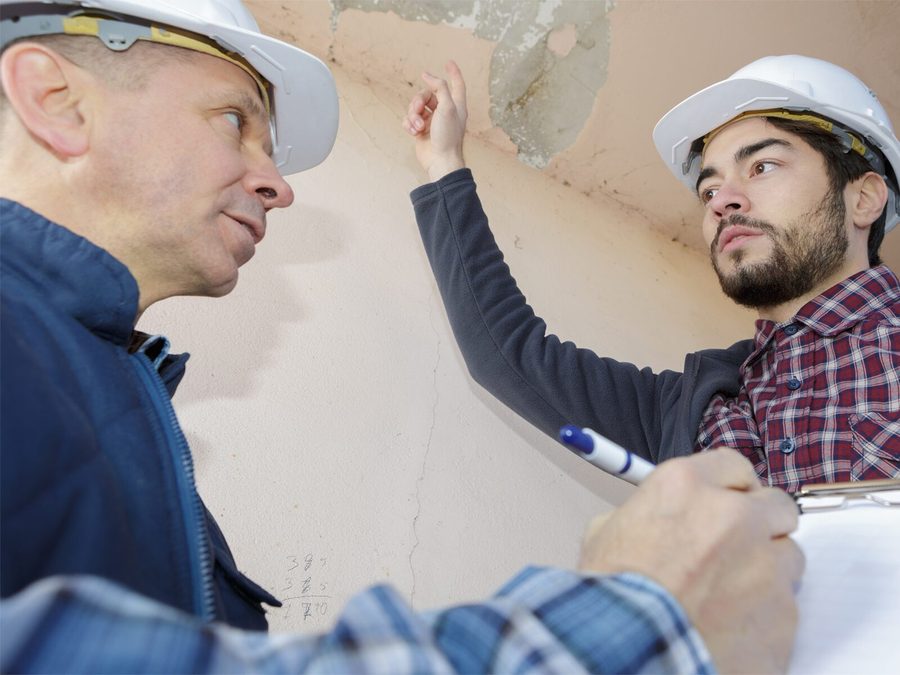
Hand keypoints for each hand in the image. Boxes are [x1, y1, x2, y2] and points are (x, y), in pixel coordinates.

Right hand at [402, 60, 467, 181]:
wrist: (439, 161)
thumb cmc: (447, 136)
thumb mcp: (447, 107)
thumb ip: (440, 87)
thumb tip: (428, 75)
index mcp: (456, 105)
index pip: (457, 84)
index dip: (454, 73)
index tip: (449, 62)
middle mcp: (444, 111)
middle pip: (427, 94)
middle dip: (418, 101)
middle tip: (418, 112)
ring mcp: (432, 121)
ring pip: (415, 107)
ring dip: (412, 115)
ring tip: (417, 127)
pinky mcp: (420, 130)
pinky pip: (409, 119)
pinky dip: (409, 124)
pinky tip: (413, 132)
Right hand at [580, 448, 803, 673]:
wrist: (627, 651)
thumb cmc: (610, 594)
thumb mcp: (607, 532)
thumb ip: (646, 515)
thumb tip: (655, 521)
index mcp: (687, 486)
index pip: (733, 467)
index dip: (729, 490)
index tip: (726, 507)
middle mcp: (735, 515)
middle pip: (776, 506)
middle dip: (760, 526)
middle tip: (735, 551)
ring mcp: (767, 565)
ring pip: (788, 558)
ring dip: (766, 573)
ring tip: (729, 600)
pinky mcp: (785, 614)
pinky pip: (786, 609)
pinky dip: (764, 618)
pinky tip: (730, 631)